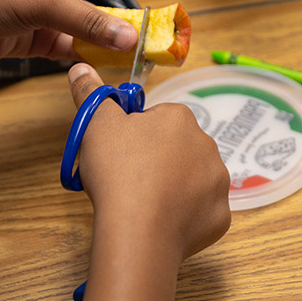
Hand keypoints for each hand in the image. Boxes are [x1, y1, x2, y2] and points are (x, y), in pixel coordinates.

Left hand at [0, 0, 195, 64]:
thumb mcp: (43, 3)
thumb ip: (89, 23)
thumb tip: (132, 41)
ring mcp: (48, 8)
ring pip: (96, 15)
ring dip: (121, 27)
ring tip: (152, 40)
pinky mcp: (36, 36)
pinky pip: (75, 45)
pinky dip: (94, 54)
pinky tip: (113, 63)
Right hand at [67, 63, 230, 262]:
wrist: (138, 232)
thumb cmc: (118, 173)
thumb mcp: (96, 125)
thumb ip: (91, 93)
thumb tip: (81, 68)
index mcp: (180, 119)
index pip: (157, 120)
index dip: (134, 136)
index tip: (119, 153)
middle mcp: (207, 146)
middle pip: (177, 149)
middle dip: (157, 160)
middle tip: (128, 179)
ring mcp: (218, 183)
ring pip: (192, 179)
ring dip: (173, 187)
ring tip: (145, 202)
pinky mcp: (220, 217)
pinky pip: (201, 211)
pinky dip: (184, 216)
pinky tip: (162, 221)